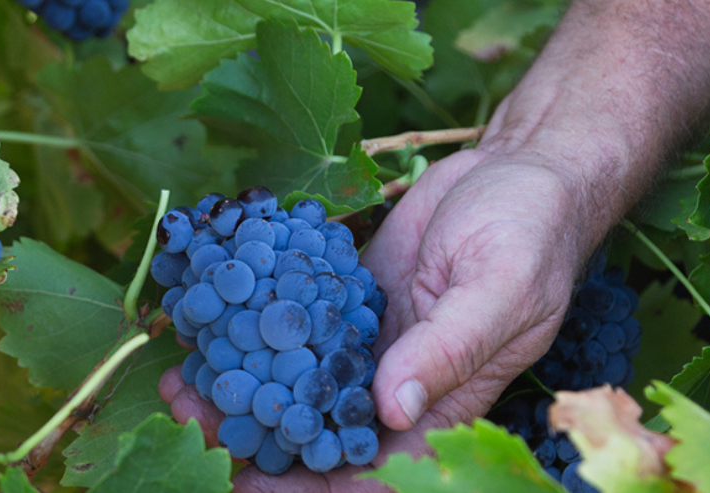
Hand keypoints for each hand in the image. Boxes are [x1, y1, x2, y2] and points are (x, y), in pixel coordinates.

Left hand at [159, 146, 596, 491]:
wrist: (515, 170)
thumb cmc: (531, 232)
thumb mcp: (499, 288)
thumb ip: (447, 351)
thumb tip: (393, 410)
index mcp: (438, 405)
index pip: (370, 473)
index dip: (309, 488)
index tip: (249, 484)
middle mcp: (392, 386)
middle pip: (314, 437)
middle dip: (251, 440)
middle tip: (189, 422)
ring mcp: (362, 345)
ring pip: (291, 386)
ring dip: (237, 390)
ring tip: (178, 382)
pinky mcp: (340, 303)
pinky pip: (288, 329)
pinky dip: (247, 333)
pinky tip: (201, 327)